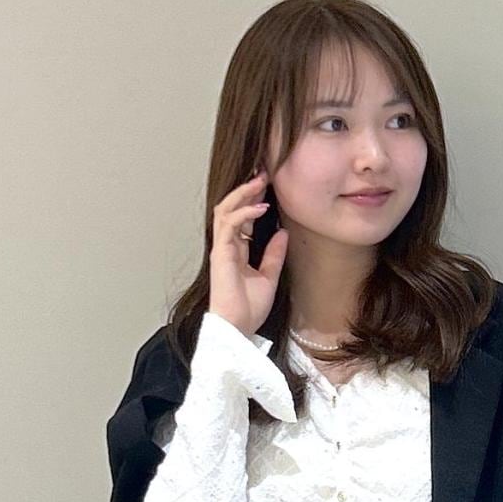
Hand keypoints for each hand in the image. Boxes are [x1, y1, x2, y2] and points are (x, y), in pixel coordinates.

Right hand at [208, 170, 287, 337]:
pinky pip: (229, 224)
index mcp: (236, 251)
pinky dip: (244, 213)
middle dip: (246, 190)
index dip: (253, 200)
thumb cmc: (249, 309)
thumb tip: (282, 233)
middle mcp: (226, 246)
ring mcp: (221, 249)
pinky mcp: (220, 253)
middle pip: (231, 208)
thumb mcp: (269, 277)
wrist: (237, 328)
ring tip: (260, 181)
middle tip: (263, 174)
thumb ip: (274, 254)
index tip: (268, 186)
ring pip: (225, 210)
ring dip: (242, 194)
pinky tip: (260, 207)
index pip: (242, 218)